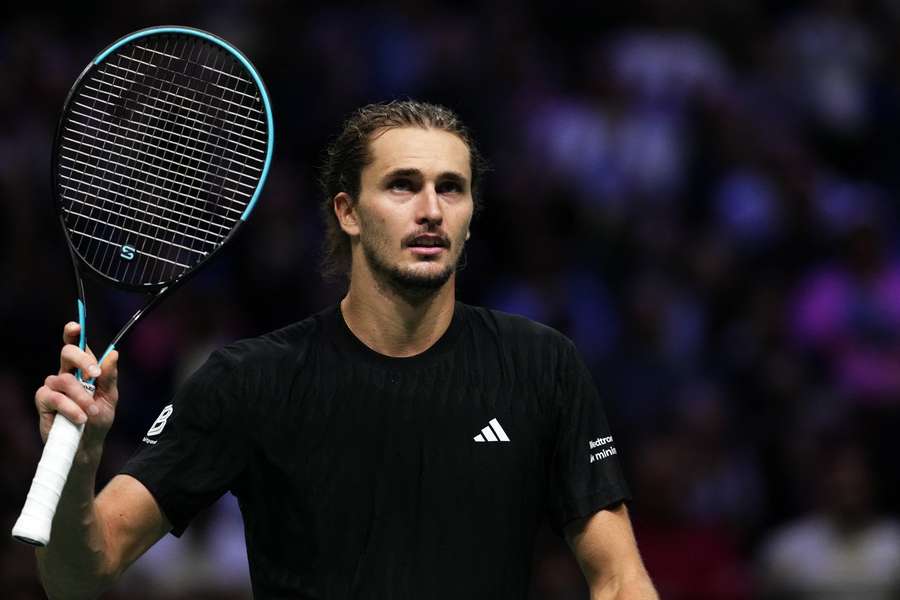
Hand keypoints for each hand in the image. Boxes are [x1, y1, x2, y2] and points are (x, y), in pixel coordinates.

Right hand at [34, 322, 119, 446]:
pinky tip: (80, 418)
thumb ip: (110, 377)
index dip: (73, 333)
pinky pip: (55, 397)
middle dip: (82, 360)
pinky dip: (70, 408)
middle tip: (95, 375)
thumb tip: (113, 354)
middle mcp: (66, 374)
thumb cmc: (98, 419)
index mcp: (83, 370)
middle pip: (67, 353)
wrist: (87, 445)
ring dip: (82, 397)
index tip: (75, 326)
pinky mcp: (43, 401)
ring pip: (64, 379)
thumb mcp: (110, 397)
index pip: (77, 346)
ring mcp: (53, 387)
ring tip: (92, 412)